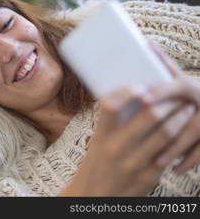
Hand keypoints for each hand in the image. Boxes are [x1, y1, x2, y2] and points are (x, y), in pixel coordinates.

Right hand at [61, 84, 177, 195]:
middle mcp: (116, 147)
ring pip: (166, 133)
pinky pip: (170, 153)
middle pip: (149, 115)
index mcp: (101, 135)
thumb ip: (114, 124)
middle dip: (168, 102)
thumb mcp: (98, 142)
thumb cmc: (98, 164)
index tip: (140, 85)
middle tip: (177, 95)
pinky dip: (180, 139)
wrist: (95, 196)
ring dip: (180, 117)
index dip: (127, 92)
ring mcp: (134, 162)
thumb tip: (138, 99)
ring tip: (186, 109)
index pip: (110, 106)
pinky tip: (184, 133)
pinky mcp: (149, 176)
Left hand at [145, 41, 199, 173]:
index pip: (176, 86)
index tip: (142, 99)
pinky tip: (175, 169)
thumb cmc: (192, 90)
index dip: (160, 91)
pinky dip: (190, 161)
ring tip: (157, 162)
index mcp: (190, 85)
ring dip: (175, 150)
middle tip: (143, 140)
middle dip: (165, 130)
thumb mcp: (181, 75)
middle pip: (185, 117)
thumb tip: (145, 42)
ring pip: (194, 137)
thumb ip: (164, 63)